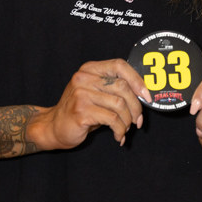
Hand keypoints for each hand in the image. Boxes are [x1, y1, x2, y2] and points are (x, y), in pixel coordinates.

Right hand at [29, 59, 151, 150]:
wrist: (54, 127)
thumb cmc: (81, 111)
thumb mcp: (96, 94)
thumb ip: (114, 89)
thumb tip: (144, 95)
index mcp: (90, 69)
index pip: (120, 65)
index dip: (137, 80)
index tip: (147, 96)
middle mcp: (84, 78)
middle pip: (123, 87)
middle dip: (136, 107)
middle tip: (137, 121)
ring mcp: (81, 93)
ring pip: (119, 105)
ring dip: (127, 121)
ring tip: (124, 129)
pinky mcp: (81, 111)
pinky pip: (112, 119)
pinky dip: (120, 130)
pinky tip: (118, 136)